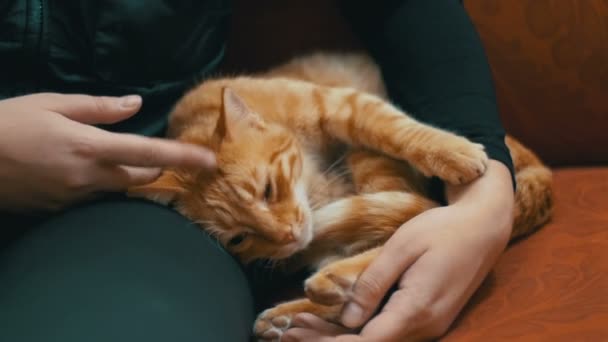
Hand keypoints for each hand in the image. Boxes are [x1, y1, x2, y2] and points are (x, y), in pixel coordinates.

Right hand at [0, 93, 215, 211]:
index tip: (209, 161)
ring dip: (127, 175)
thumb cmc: (9, 124)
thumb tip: (137, 104)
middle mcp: (88, 178)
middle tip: (158, 153)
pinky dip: (101, 184)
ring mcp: (75, 198)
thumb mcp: (53, 104)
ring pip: (119, 189)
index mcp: (89, 147)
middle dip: (156, 166)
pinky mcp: (62, 210)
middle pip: (141, 177)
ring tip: (113, 157)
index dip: (182, 157)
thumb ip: (100, 108)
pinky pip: (95, 198)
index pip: (149, 153)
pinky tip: (82, 170)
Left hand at [283, 161, 513, 341]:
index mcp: (417, 311)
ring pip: (379, 341)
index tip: (296, 331)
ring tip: (302, 326)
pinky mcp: (430, 318)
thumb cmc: (442, 230)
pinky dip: (360, 330)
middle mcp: (425, 327)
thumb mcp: (402, 248)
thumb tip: (349, 319)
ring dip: (340, 338)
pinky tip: (338, 322)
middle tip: (289, 331)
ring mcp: (430, 325)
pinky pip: (390, 332)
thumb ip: (374, 284)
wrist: (484, 226)